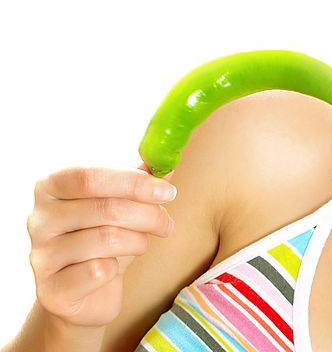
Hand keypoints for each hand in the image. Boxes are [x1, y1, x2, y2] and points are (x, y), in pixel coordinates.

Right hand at [26, 166, 175, 327]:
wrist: (84, 292)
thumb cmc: (104, 237)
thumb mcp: (121, 203)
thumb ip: (140, 180)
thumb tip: (167, 164)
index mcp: (51, 186)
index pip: (90, 177)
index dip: (133, 183)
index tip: (167, 191)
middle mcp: (39, 218)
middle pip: (105, 208)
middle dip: (147, 215)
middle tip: (167, 224)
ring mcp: (41, 255)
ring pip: (107, 239)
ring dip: (138, 241)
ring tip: (141, 244)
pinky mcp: (51, 289)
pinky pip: (99, 271)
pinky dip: (117, 268)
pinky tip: (112, 268)